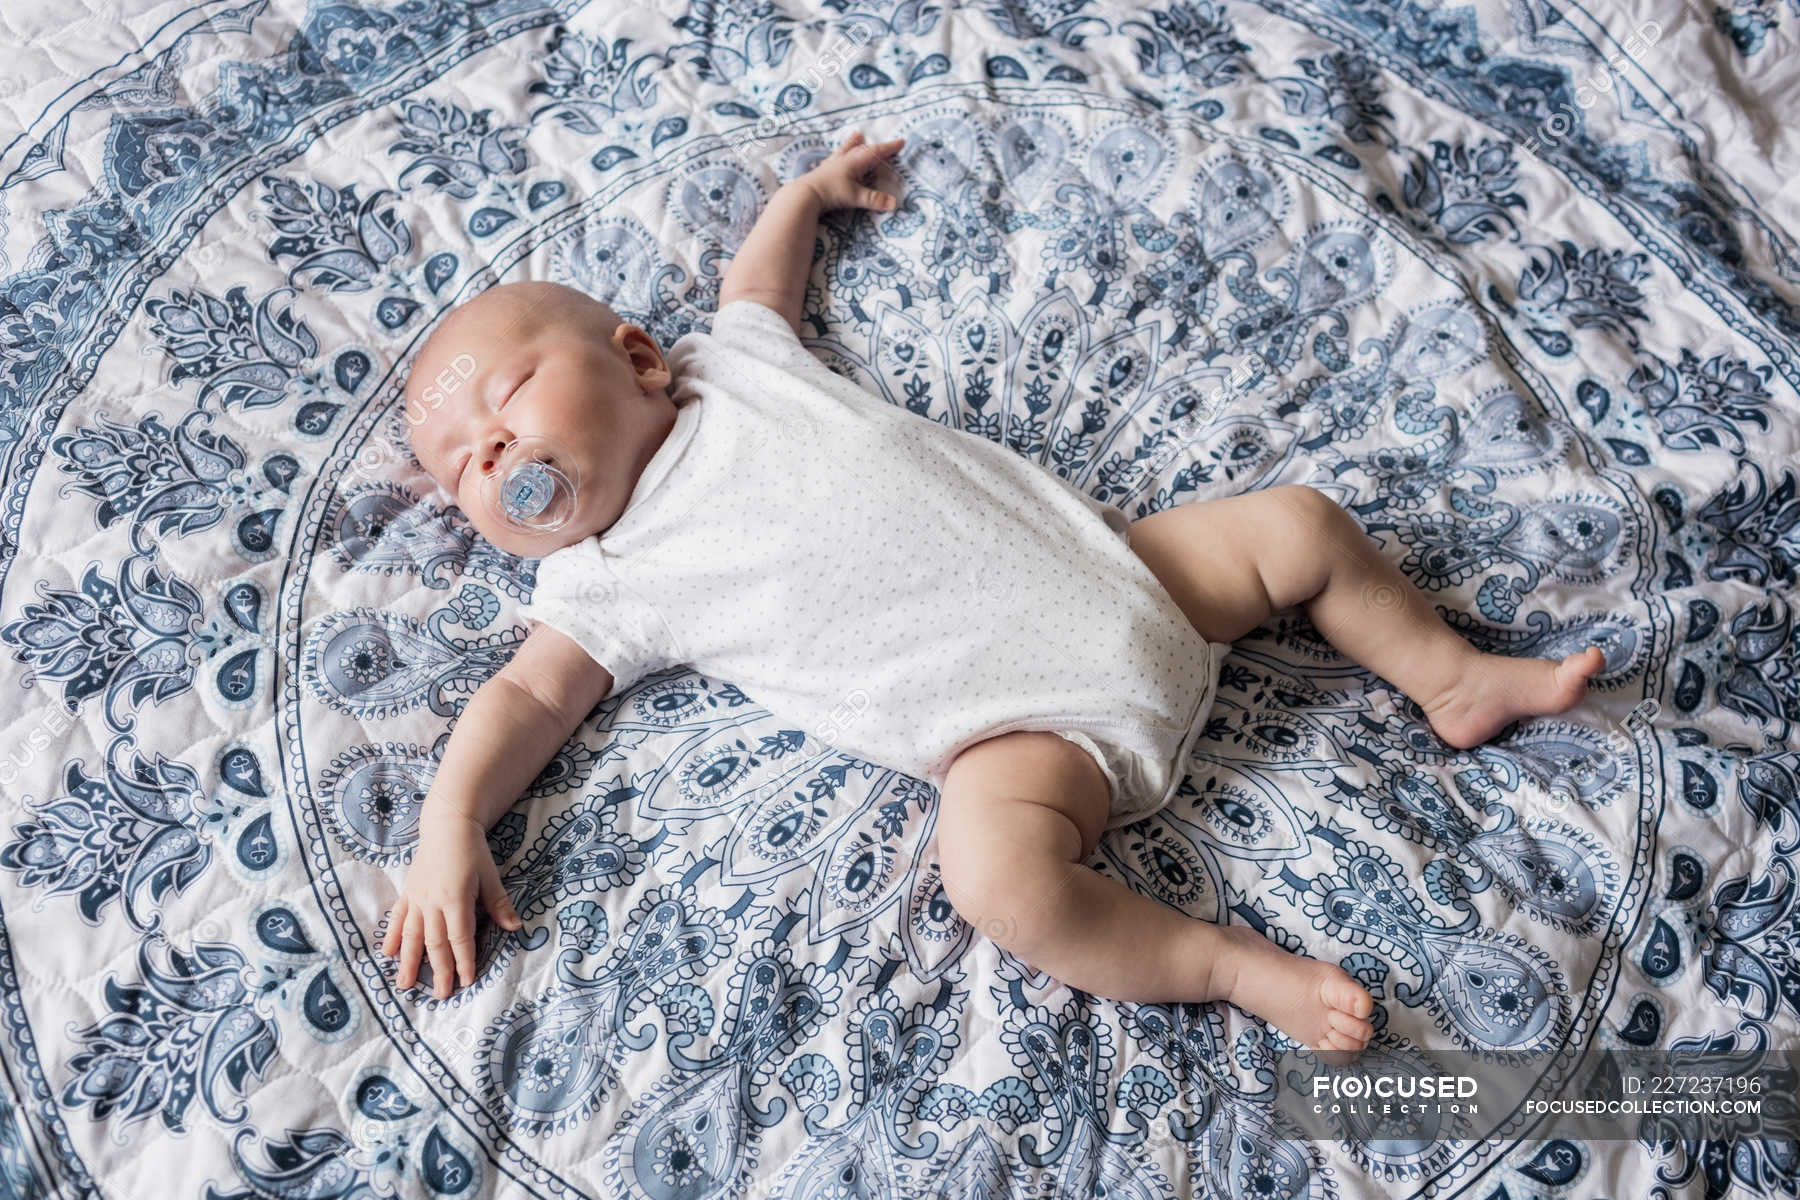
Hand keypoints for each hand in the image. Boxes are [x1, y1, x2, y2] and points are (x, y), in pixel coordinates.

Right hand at [380, 811, 521, 998]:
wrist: (447, 826)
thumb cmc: (472, 850)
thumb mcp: (491, 875)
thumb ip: (499, 904)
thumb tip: (516, 927)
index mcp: (456, 898)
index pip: (460, 937)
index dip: (464, 961)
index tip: (466, 981)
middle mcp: (432, 902)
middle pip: (435, 943)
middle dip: (439, 970)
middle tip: (441, 995)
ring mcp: (417, 898)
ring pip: (411, 935)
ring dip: (409, 962)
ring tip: (404, 985)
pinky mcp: (407, 892)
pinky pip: (397, 918)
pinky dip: (392, 936)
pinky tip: (388, 953)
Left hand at [796, 131, 903, 212]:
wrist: (805, 195)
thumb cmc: (832, 193)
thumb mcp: (855, 197)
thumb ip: (875, 199)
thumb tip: (894, 204)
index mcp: (855, 162)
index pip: (876, 152)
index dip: (889, 148)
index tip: (901, 142)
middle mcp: (844, 159)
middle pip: (861, 149)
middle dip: (874, 146)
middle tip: (883, 143)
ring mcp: (832, 165)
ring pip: (846, 150)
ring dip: (853, 144)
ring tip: (856, 136)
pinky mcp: (822, 172)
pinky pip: (833, 160)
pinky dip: (837, 157)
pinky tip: (832, 159)